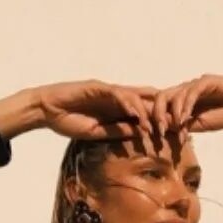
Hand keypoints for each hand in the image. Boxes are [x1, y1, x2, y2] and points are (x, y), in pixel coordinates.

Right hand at [37, 80, 161, 150]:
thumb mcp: (96, 132)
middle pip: (144, 100)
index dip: (156, 121)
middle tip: (176, 126)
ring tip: (160, 125)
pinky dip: (129, 103)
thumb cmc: (68, 120)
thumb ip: (116, 131)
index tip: (171, 134)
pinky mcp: (97, 87)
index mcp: (116, 108)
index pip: (141, 112)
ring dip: (148, 110)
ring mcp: (107, 90)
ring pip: (135, 96)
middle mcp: (116, 96)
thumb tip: (138, 134)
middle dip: (160, 113)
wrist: (46, 109)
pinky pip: (117, 94)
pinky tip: (138, 113)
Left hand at [152, 74, 222, 141]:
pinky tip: (185, 118)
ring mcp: (195, 84)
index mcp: (182, 100)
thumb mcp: (198, 125)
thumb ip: (182, 125)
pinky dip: (186, 106)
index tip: (158, 136)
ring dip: (173, 113)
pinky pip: (191, 92)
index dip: (154, 118)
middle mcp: (185, 90)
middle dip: (157, 114)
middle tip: (161, 131)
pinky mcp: (206, 81)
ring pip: (174, 95)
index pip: (161, 105)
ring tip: (177, 127)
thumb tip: (163, 128)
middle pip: (161, 96)